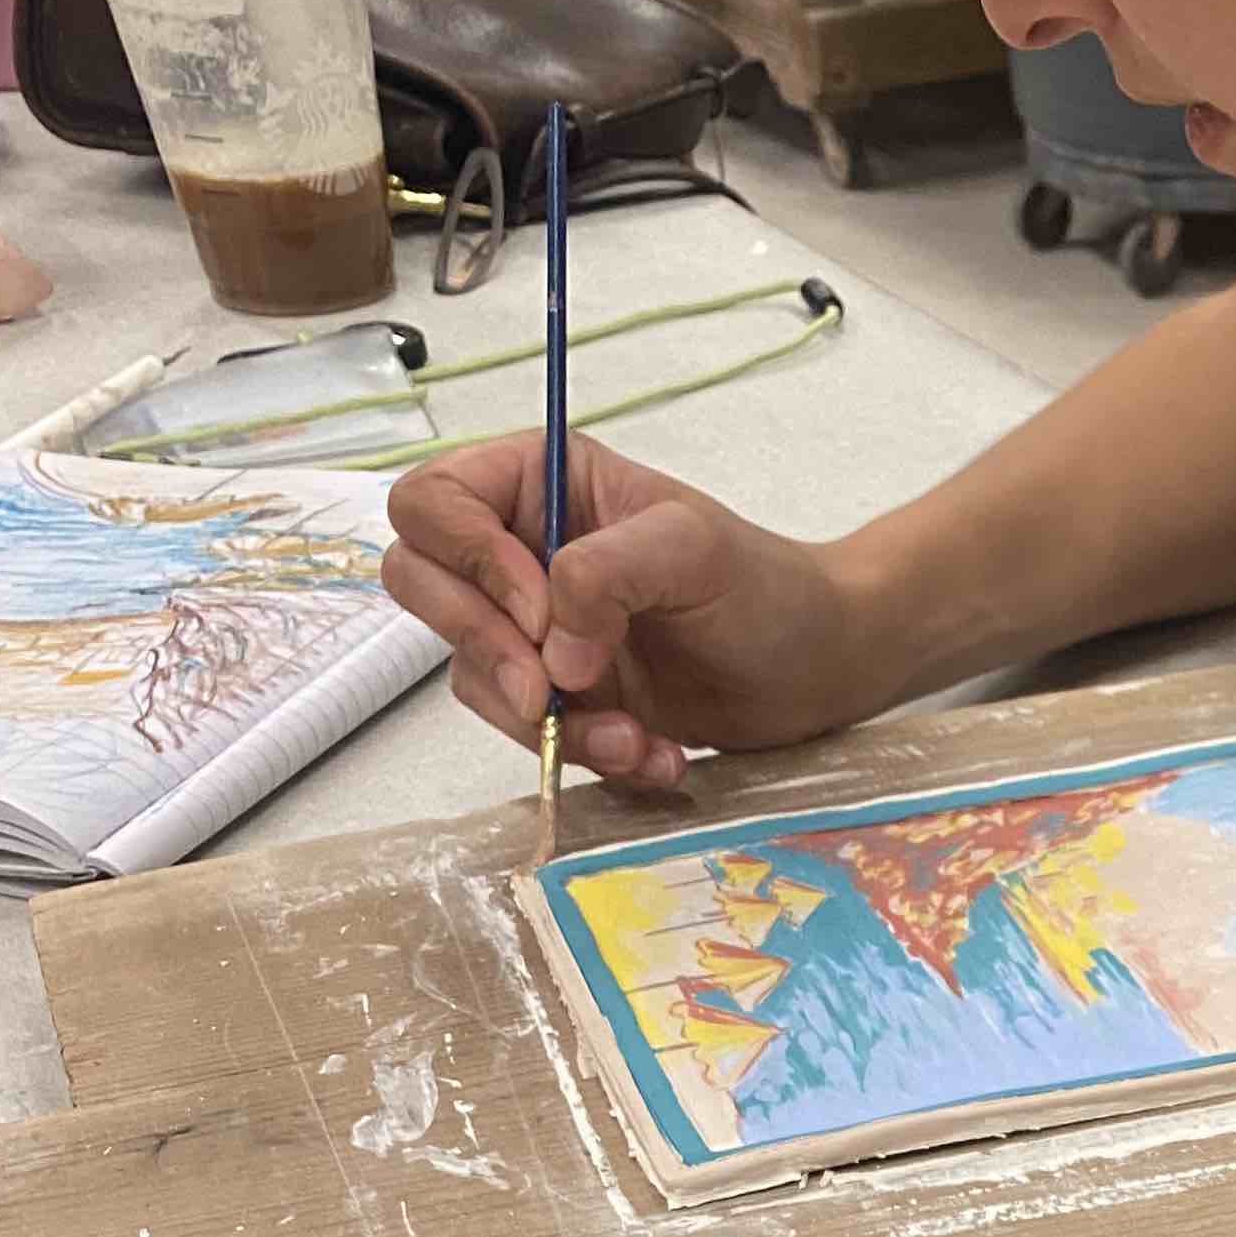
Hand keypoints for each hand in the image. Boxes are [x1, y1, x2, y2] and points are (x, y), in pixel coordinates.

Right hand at [381, 434, 870, 786]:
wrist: (814, 669)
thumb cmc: (764, 588)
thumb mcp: (692, 551)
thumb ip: (608, 572)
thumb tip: (549, 645)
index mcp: (536, 481)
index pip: (433, 503)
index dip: (467, 560)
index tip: (539, 612)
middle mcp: (519, 549)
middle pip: (421, 584)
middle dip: (483, 647)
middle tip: (551, 691)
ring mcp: (533, 629)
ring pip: (472, 672)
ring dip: (546, 720)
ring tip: (631, 737)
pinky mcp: (560, 696)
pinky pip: (528, 731)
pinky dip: (584, 754)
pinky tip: (652, 755)